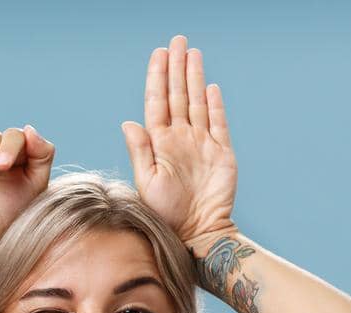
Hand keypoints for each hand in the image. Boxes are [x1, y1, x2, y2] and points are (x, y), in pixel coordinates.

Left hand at [121, 34, 237, 246]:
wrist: (196, 234)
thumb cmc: (166, 215)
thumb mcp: (147, 183)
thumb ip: (141, 151)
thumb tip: (128, 122)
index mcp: (160, 143)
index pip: (157, 102)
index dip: (158, 77)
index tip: (159, 54)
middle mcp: (180, 139)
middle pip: (178, 95)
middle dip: (176, 67)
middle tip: (177, 41)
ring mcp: (201, 145)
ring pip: (197, 103)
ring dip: (194, 77)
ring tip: (192, 53)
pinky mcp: (222, 154)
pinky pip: (218, 124)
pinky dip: (215, 105)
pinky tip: (210, 87)